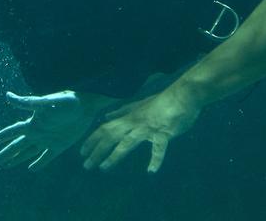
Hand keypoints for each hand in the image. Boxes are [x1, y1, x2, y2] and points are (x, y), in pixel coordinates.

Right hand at [0, 91, 96, 171]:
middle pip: (16, 146)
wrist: (86, 104)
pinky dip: (39, 163)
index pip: (11, 132)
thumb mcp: (46, 102)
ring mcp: (47, 139)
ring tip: (5, 165)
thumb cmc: (66, 100)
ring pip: (28, 152)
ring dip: (16, 159)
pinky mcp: (60, 145)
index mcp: (32, 122)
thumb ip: (27, 102)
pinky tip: (31, 169)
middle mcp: (37, 132)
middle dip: (3, 154)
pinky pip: (46, 157)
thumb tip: (7, 96)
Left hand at [80, 90, 199, 172]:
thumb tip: (106, 116)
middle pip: (111, 136)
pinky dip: (155, 159)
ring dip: (114, 155)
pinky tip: (151, 171)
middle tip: (86, 165)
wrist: (183, 95)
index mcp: (129, 117)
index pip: (105, 128)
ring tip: (104, 168)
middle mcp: (134, 123)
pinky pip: (158, 147)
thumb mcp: (138, 105)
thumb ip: (122, 112)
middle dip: (97, 150)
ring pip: (127, 142)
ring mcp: (148, 128)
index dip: (92, 140)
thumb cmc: (162, 101)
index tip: (82, 152)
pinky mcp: (164, 133)